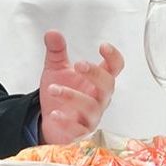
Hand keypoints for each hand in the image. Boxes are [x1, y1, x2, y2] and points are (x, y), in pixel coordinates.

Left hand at [38, 30, 123, 145]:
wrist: (50, 122)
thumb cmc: (60, 95)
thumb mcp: (56, 70)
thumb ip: (56, 52)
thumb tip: (52, 33)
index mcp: (97, 81)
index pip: (115, 68)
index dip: (113, 57)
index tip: (103, 46)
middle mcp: (99, 98)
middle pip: (108, 85)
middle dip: (95, 74)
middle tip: (79, 64)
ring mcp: (91, 116)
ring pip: (90, 106)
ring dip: (72, 96)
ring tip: (52, 89)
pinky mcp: (81, 133)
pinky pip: (79, 129)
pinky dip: (66, 121)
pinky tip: (55, 113)